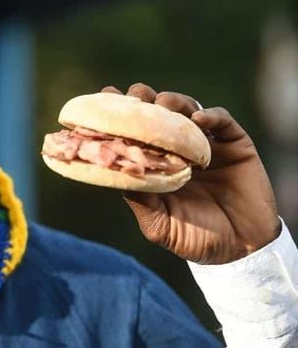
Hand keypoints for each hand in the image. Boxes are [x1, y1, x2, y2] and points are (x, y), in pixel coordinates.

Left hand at [102, 83, 280, 264]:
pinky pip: (223, 121)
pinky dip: (210, 115)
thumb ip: (141, 200)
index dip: (121, 113)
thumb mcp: (160, 224)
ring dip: (174, 102)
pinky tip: (198, 119)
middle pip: (159, 113)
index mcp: (157, 164)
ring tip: (163, 103)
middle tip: (135, 95)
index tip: (105, 97)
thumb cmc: (196, 239)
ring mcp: (207, 144)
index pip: (135, 132)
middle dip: (144, 99)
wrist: (242, 251)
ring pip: (188, 110)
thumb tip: (116, 173)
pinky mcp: (235, 145)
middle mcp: (179, 149)